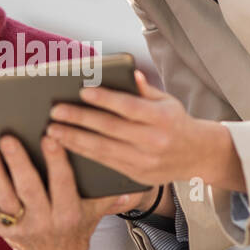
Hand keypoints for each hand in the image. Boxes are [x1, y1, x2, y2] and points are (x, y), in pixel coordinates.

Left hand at [0, 133, 142, 249]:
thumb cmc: (77, 230)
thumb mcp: (97, 214)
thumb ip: (113, 198)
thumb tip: (139, 186)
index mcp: (69, 212)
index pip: (63, 183)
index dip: (57, 161)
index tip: (51, 136)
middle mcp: (44, 219)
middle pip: (29, 189)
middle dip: (19, 163)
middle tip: (8, 137)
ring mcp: (21, 226)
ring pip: (5, 199)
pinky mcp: (2, 231)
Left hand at [45, 70, 246, 191]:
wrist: (196, 156)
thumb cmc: (176, 122)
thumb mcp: (167, 101)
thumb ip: (145, 90)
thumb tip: (129, 73)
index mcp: (162, 119)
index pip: (129, 107)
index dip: (105, 99)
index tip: (82, 91)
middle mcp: (153, 141)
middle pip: (110, 129)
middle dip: (80, 119)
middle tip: (56, 112)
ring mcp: (144, 161)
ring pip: (103, 149)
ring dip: (74, 139)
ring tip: (53, 131)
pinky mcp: (136, 176)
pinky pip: (105, 163)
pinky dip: (84, 154)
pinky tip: (68, 145)